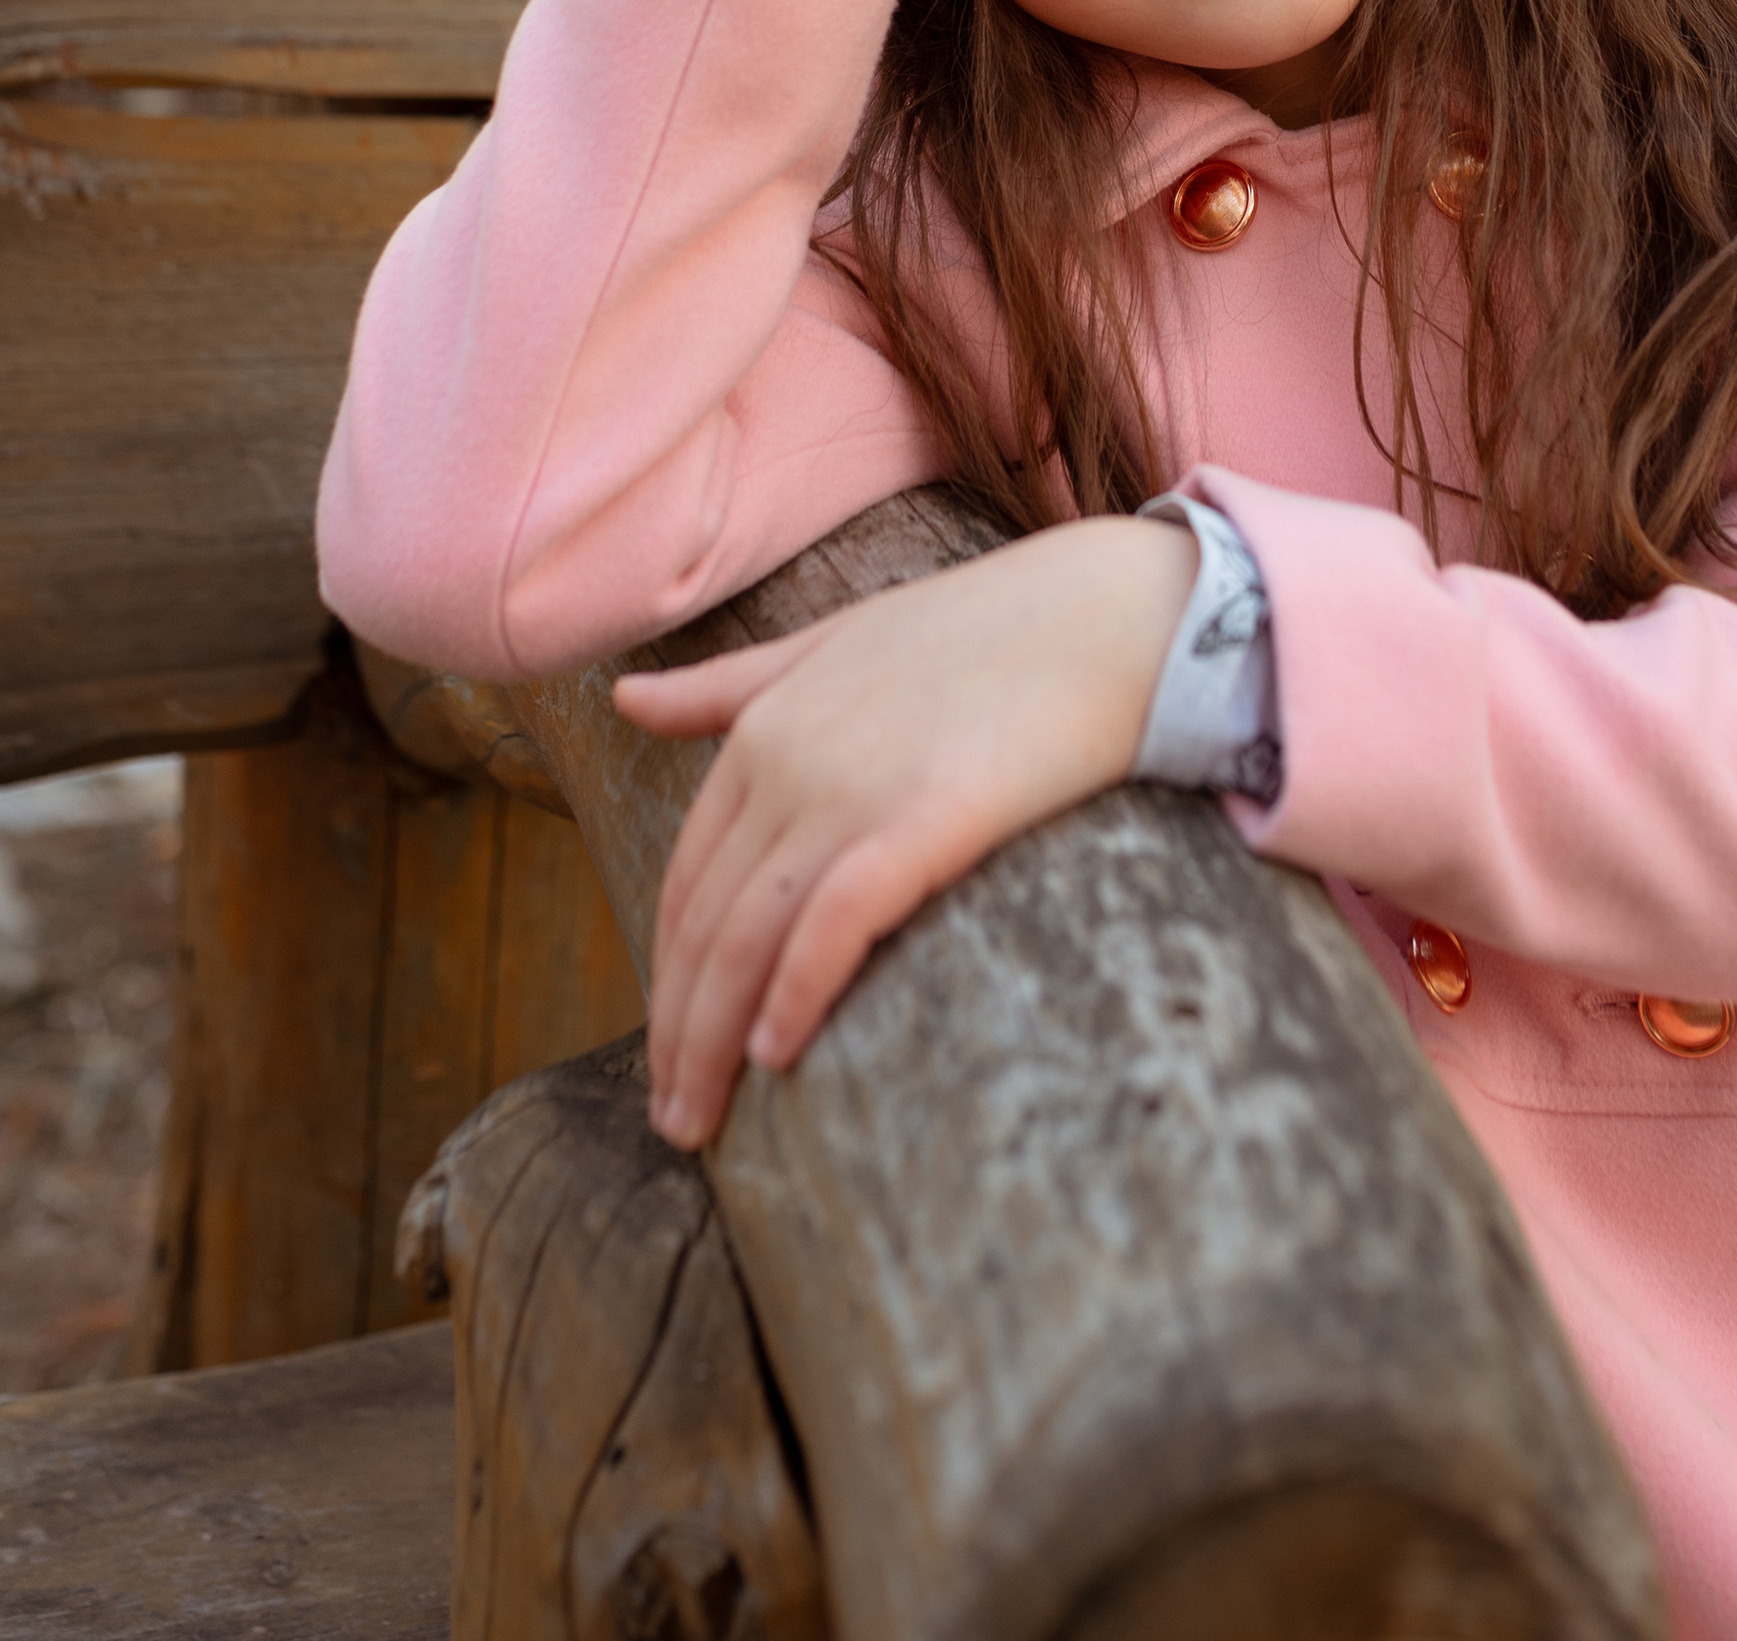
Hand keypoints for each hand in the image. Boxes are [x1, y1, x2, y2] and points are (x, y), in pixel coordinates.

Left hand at [613, 517, 1195, 1146]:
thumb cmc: (989, 631)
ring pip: (749, 936)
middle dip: (679, 1029)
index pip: (688, 877)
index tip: (670, 1044)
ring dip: (712, 1041)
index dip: (671, 969)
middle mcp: (788, 758)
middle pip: (706, 921)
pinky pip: (833, 923)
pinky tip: (778, 1056)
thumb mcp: (838, 642)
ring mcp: (851, 788)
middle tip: (676, 1122)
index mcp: (765, 725)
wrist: (1112, 614)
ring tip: (701, 1121)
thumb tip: (624, 700)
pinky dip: (794, 992)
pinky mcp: (923, 818)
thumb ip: (730, 684)